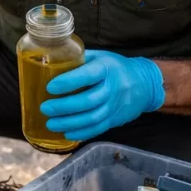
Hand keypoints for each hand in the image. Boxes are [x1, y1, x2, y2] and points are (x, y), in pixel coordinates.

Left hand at [41, 49, 164, 141]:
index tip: (50, 87)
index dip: (68, 82)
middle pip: (88, 100)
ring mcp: (115, 105)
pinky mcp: (116, 119)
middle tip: (45, 108)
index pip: (87, 75)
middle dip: (64, 107)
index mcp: (106, 68)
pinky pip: (99, 128)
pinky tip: (66, 133)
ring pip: (92, 118)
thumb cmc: (114, 67)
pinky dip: (82, 133)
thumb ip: (77, 59)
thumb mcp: (99, 57)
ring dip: (69, 123)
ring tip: (50, 123)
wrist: (145, 83)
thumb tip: (49, 62)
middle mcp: (113, 87)